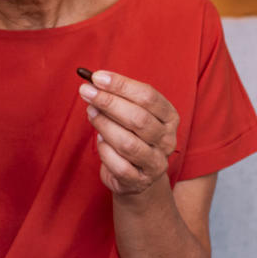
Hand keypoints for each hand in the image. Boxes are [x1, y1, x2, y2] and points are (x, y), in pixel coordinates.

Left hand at [79, 71, 178, 196]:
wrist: (137, 177)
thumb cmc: (132, 136)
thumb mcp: (131, 113)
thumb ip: (118, 97)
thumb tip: (93, 82)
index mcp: (170, 117)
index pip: (148, 96)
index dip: (122, 85)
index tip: (97, 77)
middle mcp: (167, 140)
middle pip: (138, 118)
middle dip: (108, 102)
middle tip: (86, 91)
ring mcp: (156, 162)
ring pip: (128, 143)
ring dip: (104, 125)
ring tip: (91, 113)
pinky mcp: (140, 181)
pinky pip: (118, 165)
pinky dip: (105, 151)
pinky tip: (100, 141)